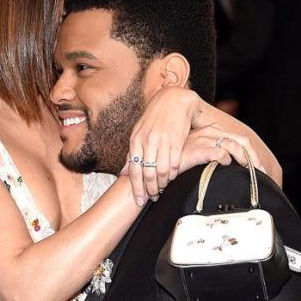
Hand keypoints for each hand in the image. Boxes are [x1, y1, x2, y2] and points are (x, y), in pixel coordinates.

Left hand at [125, 86, 204, 203]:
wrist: (173, 100)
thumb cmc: (154, 118)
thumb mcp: (138, 133)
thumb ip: (132, 153)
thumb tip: (123, 172)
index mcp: (136, 140)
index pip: (134, 170)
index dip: (136, 188)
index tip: (139, 200)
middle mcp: (147, 141)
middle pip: (147, 174)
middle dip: (150, 189)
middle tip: (152, 198)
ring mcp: (162, 141)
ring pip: (161, 171)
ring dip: (162, 184)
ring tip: (162, 190)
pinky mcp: (176, 140)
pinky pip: (174, 163)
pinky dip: (173, 174)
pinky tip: (172, 178)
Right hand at [178, 124, 265, 174]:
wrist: (160, 162)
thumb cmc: (180, 161)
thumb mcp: (201, 155)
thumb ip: (216, 156)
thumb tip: (233, 168)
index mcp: (214, 132)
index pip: (240, 140)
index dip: (253, 154)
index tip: (260, 169)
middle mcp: (210, 132)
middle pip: (242, 142)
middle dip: (254, 157)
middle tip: (262, 172)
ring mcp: (203, 139)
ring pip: (233, 145)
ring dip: (244, 159)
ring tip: (249, 171)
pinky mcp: (196, 149)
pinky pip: (218, 152)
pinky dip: (225, 159)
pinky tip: (226, 166)